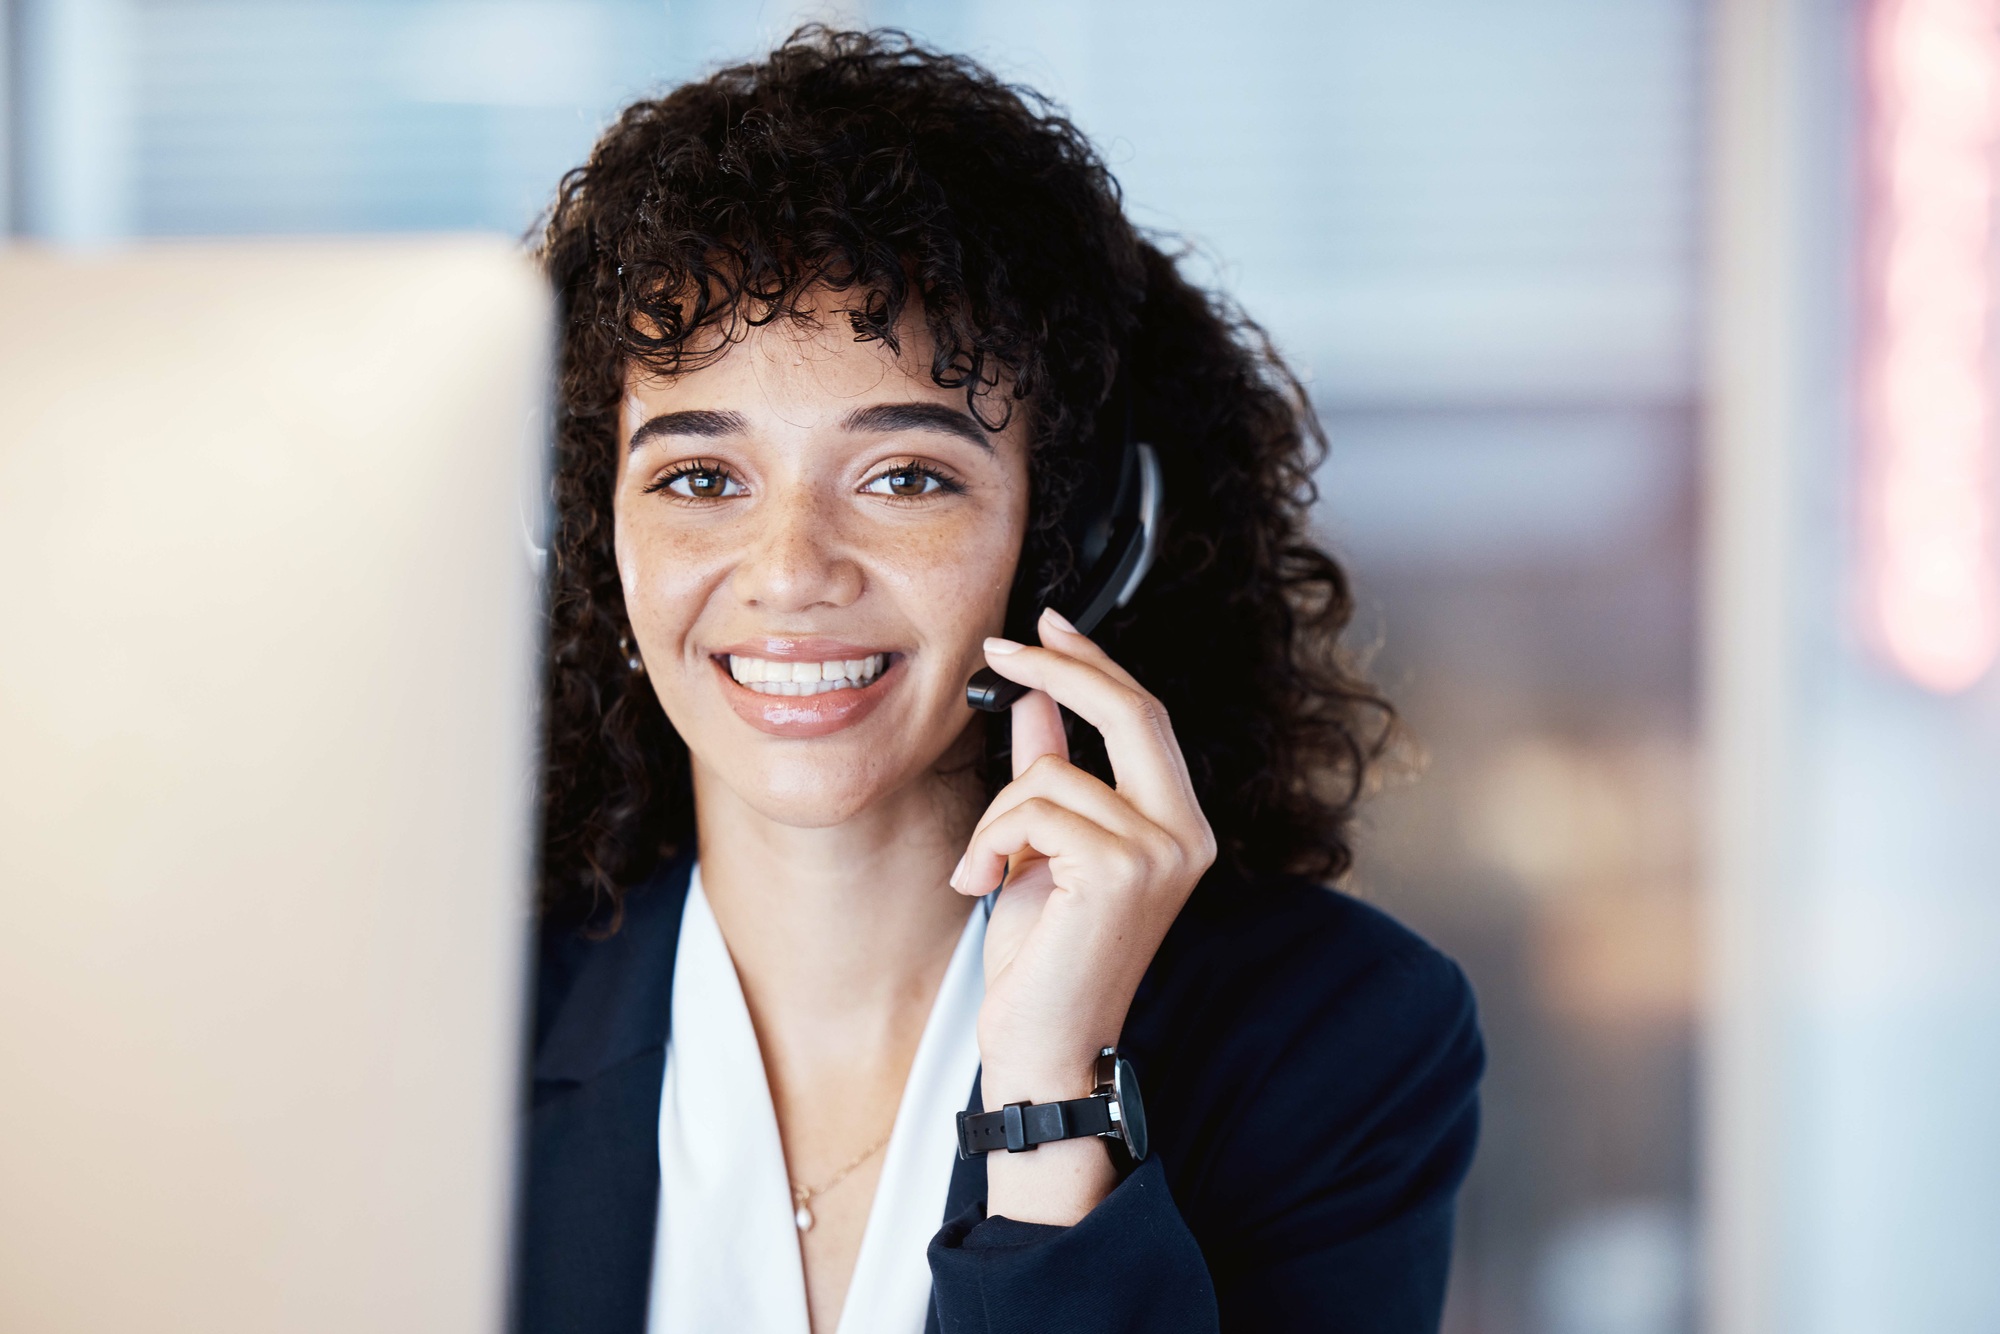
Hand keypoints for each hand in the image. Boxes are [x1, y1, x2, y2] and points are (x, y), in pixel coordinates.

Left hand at [950, 608, 1215, 1220]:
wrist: (1044, 1048)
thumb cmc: (1046, 959)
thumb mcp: (1043, 848)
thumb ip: (1052, 771)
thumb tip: (1034, 701)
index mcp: (1178, 824)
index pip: (1145, 715)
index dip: (1093, 663)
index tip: (1045, 626)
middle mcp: (1185, 834)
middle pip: (1132, 710)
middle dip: (1058, 669)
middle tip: (998, 650)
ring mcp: (1161, 852)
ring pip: (1052, 775)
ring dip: (995, 819)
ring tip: (981, 871)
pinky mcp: (1121, 871)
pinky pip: (1033, 809)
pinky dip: (991, 842)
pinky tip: (979, 885)